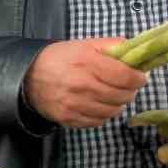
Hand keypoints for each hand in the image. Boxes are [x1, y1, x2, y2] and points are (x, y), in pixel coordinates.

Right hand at [24, 39, 148, 127]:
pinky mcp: (69, 118)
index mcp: (87, 63)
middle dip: (129, 91)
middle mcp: (81, 85)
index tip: (139, 77)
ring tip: (112, 96)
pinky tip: (98, 104)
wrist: (28, 76)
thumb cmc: (60, 58)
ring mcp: (74, 104)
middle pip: (122, 96)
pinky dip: (103, 114)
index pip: (126, 77)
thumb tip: (137, 52)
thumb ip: (112, 46)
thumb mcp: (85, 45)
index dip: (138, 79)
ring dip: (117, 104)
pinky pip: (98, 122)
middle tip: (126, 86)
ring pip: (112, 111)